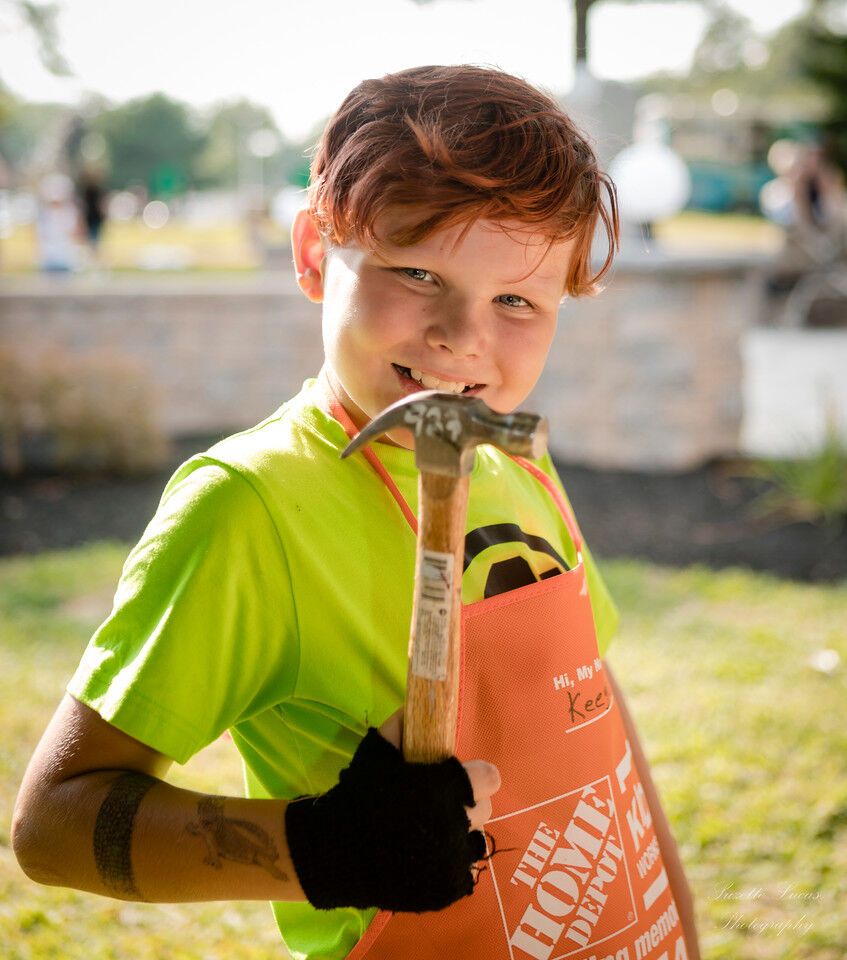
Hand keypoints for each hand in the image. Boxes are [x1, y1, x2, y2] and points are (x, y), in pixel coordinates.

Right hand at [285, 723, 499, 911]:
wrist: (335, 853)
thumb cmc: (358, 798)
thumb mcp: (375, 754)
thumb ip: (398, 728)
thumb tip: (412, 709)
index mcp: (442, 788)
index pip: (489, 778)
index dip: (475, 777)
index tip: (460, 778)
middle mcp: (454, 823)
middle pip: (483, 809)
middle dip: (466, 804)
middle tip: (441, 805)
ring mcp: (453, 860)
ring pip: (476, 840)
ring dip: (461, 834)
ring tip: (435, 833)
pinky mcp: (448, 888)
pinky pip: (466, 870)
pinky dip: (452, 864)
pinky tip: (431, 856)